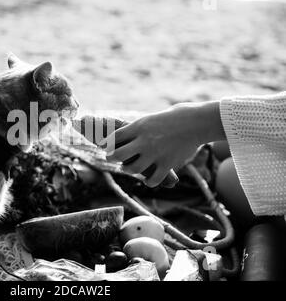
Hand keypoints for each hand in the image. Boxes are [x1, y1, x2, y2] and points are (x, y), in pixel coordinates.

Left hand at [103, 101, 224, 186]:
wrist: (196, 122)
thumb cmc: (173, 117)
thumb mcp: (150, 118)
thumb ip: (136, 128)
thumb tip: (120, 132)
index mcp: (139, 127)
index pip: (115, 137)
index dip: (106, 143)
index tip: (103, 146)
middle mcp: (145, 141)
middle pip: (118, 155)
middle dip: (111, 158)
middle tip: (111, 158)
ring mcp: (156, 154)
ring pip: (133, 169)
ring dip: (127, 170)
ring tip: (127, 168)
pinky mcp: (167, 164)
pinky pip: (153, 180)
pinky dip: (148, 182)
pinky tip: (147, 180)